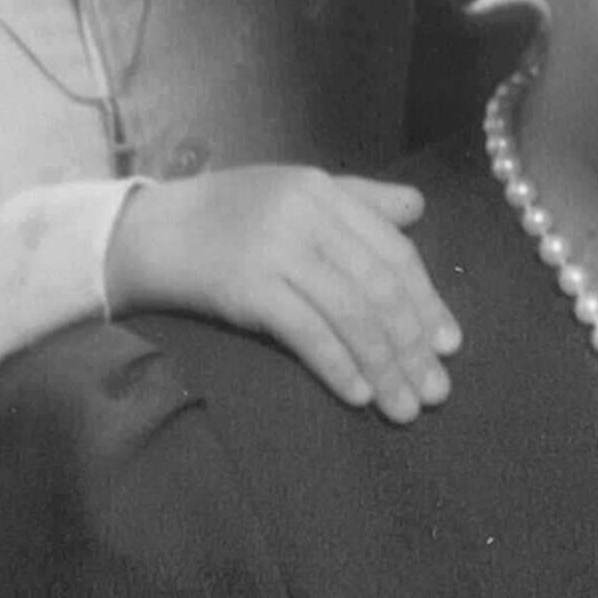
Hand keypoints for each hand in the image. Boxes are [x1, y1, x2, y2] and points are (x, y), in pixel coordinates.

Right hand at [103, 166, 461, 422]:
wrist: (148, 231)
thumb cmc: (226, 216)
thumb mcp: (294, 192)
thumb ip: (358, 199)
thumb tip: (417, 208)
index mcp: (323, 189)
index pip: (393, 250)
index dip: (427, 301)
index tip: (449, 345)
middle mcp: (306, 214)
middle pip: (379, 287)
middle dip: (413, 345)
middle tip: (436, 392)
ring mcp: (276, 249)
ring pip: (351, 315)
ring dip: (385, 368)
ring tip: (405, 408)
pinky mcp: (247, 286)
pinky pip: (308, 333)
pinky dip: (339, 367)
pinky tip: (359, 396)